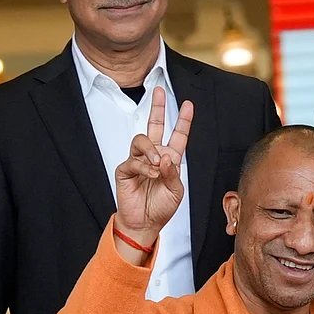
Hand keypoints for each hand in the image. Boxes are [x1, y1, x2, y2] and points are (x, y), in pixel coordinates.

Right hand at [113, 87, 193, 248]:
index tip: (188, 105)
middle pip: (154, 125)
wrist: (145, 223)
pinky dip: (144, 166)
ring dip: (151, 150)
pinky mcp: (125, 169)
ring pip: (142, 140)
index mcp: (170, 159)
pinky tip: (150, 174)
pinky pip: (133, 160)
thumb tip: (164, 157)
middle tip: (158, 91)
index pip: (177, 135)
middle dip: (157, 108)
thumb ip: (173, 172)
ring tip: (157, 163)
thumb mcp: (176, 190)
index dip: (183, 120)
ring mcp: (139, 161)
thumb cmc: (162, 207)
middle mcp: (154, 155)